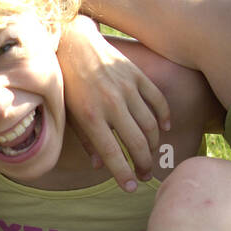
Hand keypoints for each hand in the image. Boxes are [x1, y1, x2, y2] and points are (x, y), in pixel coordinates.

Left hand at [59, 18, 170, 189]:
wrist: (73, 42)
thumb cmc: (67, 82)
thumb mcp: (69, 113)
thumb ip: (85, 140)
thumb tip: (99, 165)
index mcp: (90, 116)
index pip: (112, 152)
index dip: (123, 174)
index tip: (132, 188)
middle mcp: (110, 103)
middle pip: (136, 142)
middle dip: (143, 163)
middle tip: (145, 174)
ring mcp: (126, 88)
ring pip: (150, 124)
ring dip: (153, 145)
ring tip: (150, 156)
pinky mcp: (136, 75)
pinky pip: (157, 100)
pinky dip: (163, 116)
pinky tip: (163, 129)